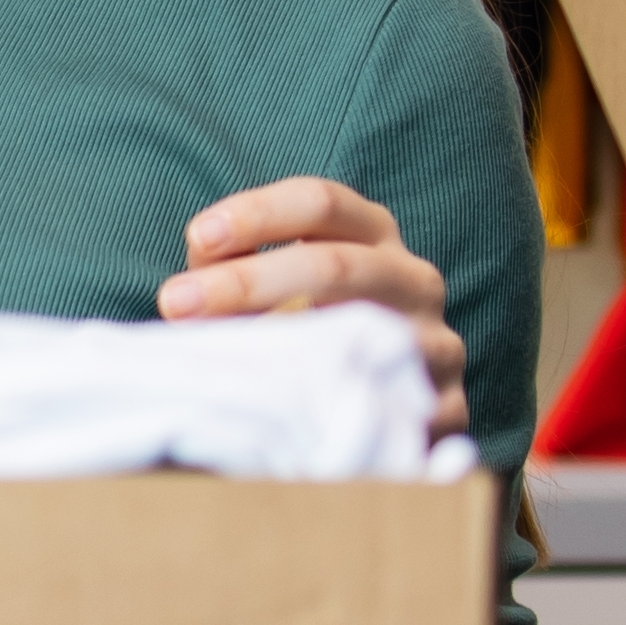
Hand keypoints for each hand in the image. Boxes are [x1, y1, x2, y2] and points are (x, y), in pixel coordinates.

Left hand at [160, 177, 466, 436]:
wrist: (382, 414)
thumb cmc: (307, 335)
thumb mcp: (269, 292)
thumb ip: (230, 276)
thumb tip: (184, 296)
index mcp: (373, 236)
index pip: (321, 202)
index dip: (257, 213)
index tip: (198, 237)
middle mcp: (414, 280)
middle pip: (338, 265)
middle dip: (248, 282)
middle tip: (176, 302)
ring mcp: (437, 344)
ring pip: (365, 338)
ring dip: (279, 352)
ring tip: (215, 366)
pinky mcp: (449, 410)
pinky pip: (390, 409)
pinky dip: (334, 412)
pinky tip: (280, 422)